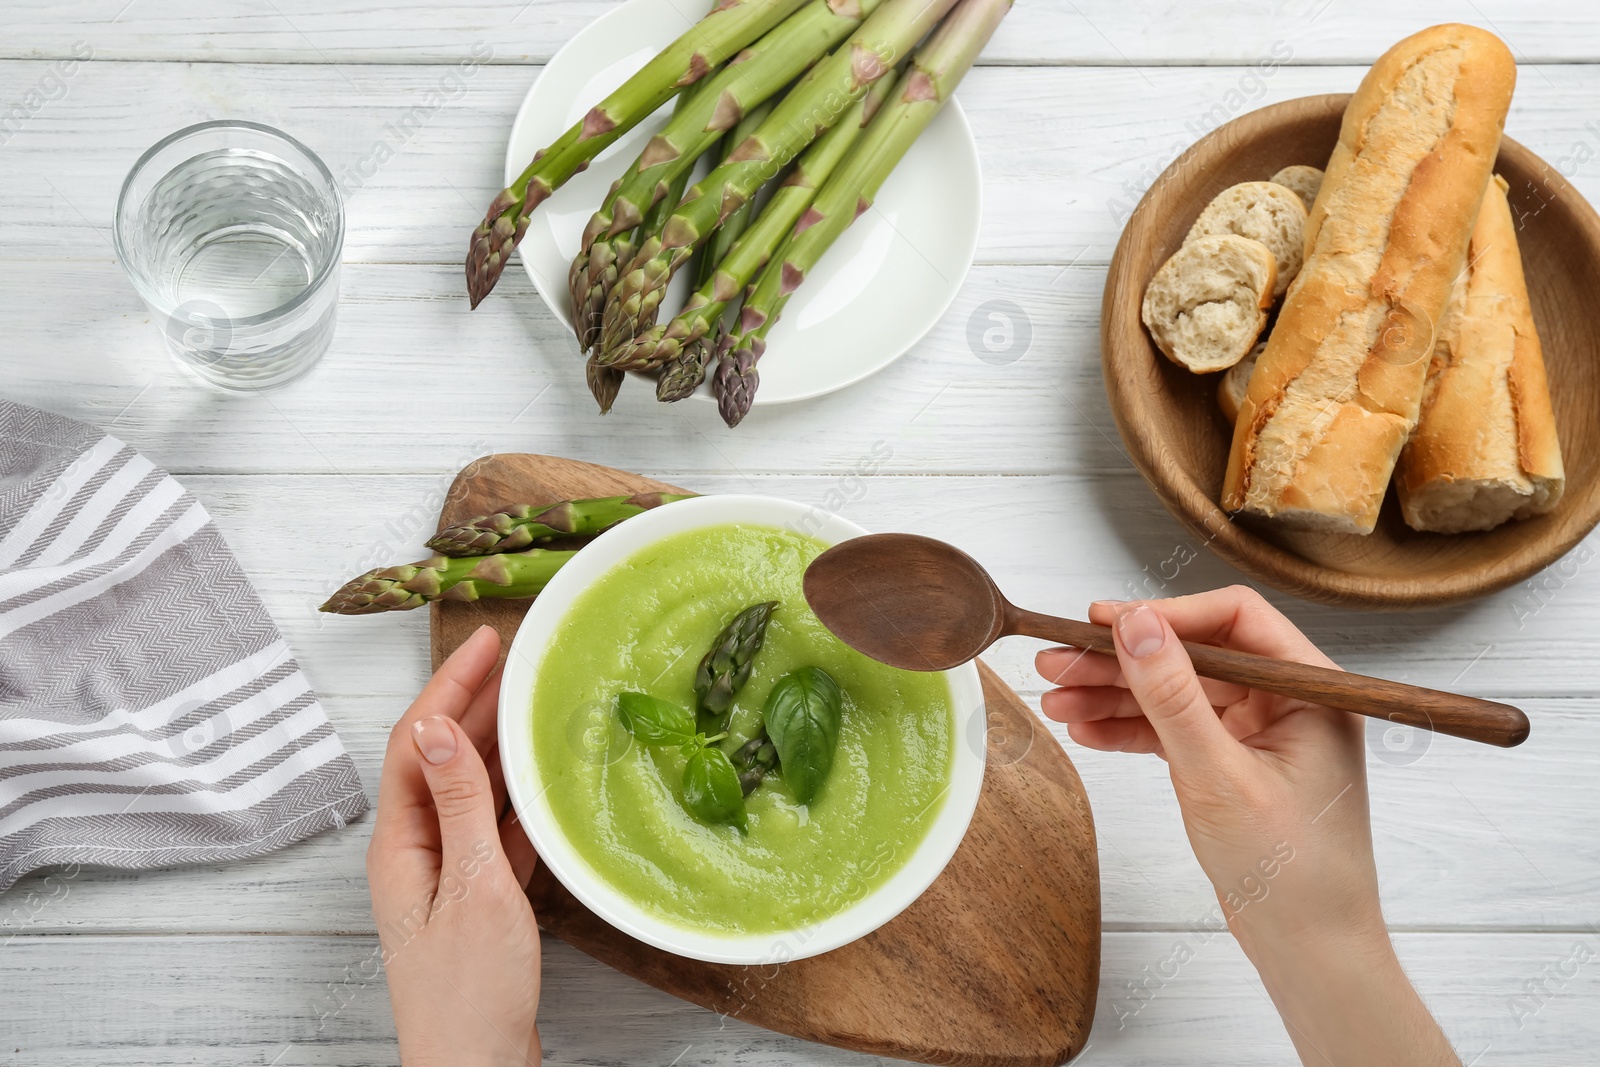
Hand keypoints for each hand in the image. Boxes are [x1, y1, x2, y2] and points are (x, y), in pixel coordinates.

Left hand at [367, 625, 541, 1066]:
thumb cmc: (470, 993)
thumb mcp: (473, 885)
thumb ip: (460, 805)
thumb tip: (441, 726)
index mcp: (400, 844)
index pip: (420, 741)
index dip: (451, 685)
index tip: (486, 642)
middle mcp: (416, 852)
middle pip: (443, 759)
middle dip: (476, 703)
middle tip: (516, 656)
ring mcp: (446, 876)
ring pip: (473, 791)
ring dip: (500, 744)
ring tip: (533, 701)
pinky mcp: (477, 900)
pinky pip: (496, 830)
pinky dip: (519, 796)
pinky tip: (543, 778)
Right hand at [1036, 587, 1457, 1066]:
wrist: (1310, 949)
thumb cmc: (1295, 873)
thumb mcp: (1219, 775)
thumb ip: (1173, 696)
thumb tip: (1136, 625)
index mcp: (1311, 690)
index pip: (1234, 620)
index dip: (1167, 614)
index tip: (1106, 622)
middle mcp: (1288, 703)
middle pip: (1193, 656)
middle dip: (1123, 660)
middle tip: (1060, 660)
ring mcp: (1258, 735)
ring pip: (1176, 694)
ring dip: (1115, 695)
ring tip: (1055, 697)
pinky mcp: (1232, 765)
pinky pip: (1173, 732)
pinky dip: (1129, 731)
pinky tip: (1085, 731)